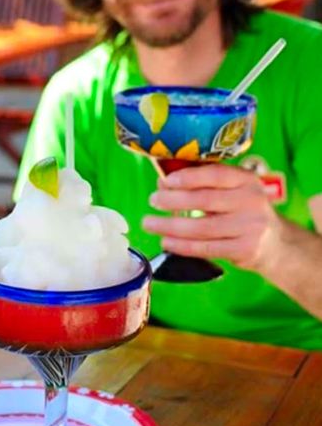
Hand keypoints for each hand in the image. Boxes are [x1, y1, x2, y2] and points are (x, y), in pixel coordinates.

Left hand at [143, 163, 283, 273]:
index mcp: (247, 180)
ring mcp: (250, 227)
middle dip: (174, 200)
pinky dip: (182, 245)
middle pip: (205, 200)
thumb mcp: (232, 191)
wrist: (275, 243)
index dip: (188, 177)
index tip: (165, 181)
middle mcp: (252, 201)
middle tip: (152, 200)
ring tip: (149, 223)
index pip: (216, 174)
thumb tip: (164, 183)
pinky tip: (166, 241)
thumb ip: (204, 185)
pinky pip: (206, 248)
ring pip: (202, 228)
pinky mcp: (245, 250)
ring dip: (170, 226)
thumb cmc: (243, 211)